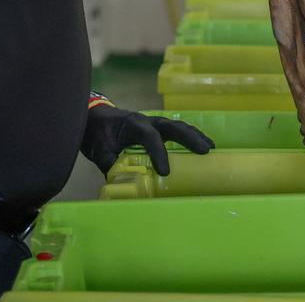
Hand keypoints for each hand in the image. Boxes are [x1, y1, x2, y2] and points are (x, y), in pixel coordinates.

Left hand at [81, 106, 213, 175]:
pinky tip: (203, 146)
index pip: (149, 137)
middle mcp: (147, 121)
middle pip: (173, 126)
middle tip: (205, 151)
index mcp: (132, 124)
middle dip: (190, 138)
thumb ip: (110, 165)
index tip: (166, 171)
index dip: (158, 153)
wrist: (94, 117)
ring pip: (178, 126)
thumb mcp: (99, 150)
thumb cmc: (97, 132)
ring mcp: (153, 123)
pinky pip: (176, 131)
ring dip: (195, 136)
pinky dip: (190, 137)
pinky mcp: (157, 129)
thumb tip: (120, 187)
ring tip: (210, 148)